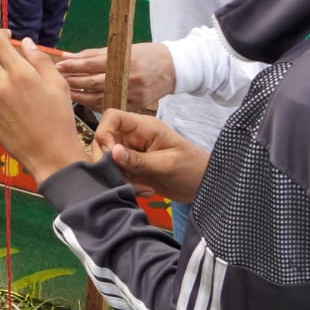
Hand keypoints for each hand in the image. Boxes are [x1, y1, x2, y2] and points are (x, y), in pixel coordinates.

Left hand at [0, 30, 87, 181]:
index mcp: (20, 74)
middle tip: (11, 58)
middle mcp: (1, 85)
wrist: (50, 155)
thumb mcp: (58, 85)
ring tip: (12, 80)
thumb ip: (40, 60)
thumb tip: (25, 42)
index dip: (1, 34)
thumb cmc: (60, 119)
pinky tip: (6, 98)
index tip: (8, 36)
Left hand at [57, 42, 176, 110]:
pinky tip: (81, 101)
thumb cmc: (145, 55)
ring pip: (98, 98)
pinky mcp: (134, 105)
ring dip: (78, 96)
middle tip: (56, 80)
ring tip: (63, 92)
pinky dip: (92, 105)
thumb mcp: (122, 50)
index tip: (59, 65)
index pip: (92, 64)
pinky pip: (108, 106)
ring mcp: (131, 94)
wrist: (172, 69)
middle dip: (72, 82)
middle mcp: (127, 79)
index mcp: (124, 61)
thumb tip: (67, 56)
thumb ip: (93, 54)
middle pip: (92, 83)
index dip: (74, 66)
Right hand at [91, 109, 209, 202]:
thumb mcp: (167, 164)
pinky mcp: (133, 169)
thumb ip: (139, 160)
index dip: (104, 133)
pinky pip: (118, 174)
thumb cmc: (193, 168)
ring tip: (142, 188)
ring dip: (119, 177)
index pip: (112, 117)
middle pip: (105, 141)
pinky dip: (127, 185)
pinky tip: (146, 192)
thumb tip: (113, 152)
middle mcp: (134, 138)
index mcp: (144, 127)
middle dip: (110, 162)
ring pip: (109, 161)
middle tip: (125, 179)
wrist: (205, 186)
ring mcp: (132, 153)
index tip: (111, 155)